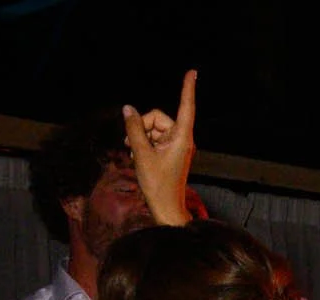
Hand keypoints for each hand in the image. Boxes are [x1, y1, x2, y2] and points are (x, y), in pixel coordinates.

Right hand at [122, 69, 196, 226]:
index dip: (187, 88)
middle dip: (141, 126)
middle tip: (130, 145)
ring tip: (133, 153)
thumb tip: (127, 108)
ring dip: (139, 137)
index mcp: (182, 137)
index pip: (186, 107)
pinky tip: (136, 156)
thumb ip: (133, 129)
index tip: (192, 71)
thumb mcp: (141, 154)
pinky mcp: (170, 151)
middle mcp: (182, 138)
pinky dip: (143, 144)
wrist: (165, 208)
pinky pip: (153, 138)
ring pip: (152, 127)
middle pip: (157, 117)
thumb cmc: (158, 184)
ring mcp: (176, 145)